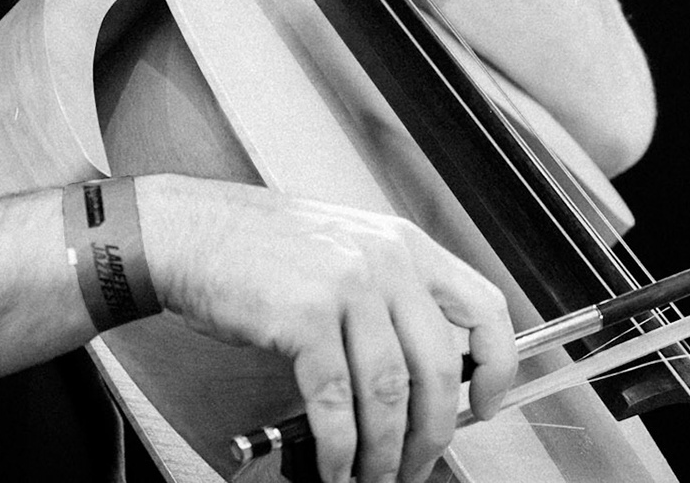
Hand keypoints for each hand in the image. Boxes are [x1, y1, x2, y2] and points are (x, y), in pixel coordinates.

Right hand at [139, 175, 517, 482]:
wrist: (190, 231)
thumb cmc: (260, 246)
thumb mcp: (347, 248)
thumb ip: (391, 294)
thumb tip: (424, 370)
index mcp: (404, 245)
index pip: (483, 306)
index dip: (498, 364)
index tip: (491, 402)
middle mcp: (385, 261)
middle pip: (438, 367)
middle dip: (433, 433)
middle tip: (420, 464)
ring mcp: (346, 286)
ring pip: (389, 393)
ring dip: (385, 451)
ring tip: (374, 476)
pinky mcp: (305, 317)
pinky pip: (336, 401)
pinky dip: (340, 447)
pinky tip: (336, 464)